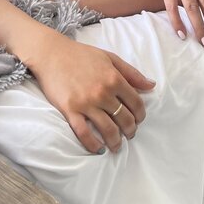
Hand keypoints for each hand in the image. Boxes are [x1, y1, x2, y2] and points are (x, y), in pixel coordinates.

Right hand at [28, 34, 154, 153]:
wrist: (52, 53)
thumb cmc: (81, 54)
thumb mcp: (110, 58)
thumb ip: (132, 73)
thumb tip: (152, 86)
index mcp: (114, 78)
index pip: (136, 103)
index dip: (140, 115)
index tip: (138, 120)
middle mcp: (103, 92)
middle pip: (124, 119)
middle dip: (130, 130)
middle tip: (129, 134)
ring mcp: (86, 103)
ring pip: (108, 129)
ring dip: (116, 142)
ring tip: (117, 146)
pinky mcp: (70, 110)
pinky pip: (84, 133)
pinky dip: (93, 144)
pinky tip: (99, 149)